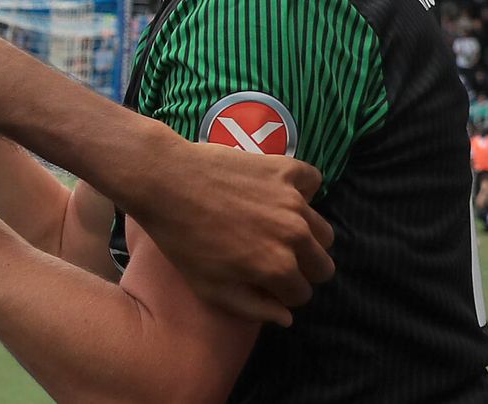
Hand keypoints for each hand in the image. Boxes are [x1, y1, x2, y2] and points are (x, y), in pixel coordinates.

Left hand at [125, 140, 333, 325]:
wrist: (164, 180)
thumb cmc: (180, 238)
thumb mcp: (209, 287)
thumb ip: (253, 308)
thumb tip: (288, 317)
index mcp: (278, 268)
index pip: (302, 293)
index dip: (282, 291)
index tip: (264, 280)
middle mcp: (295, 235)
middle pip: (323, 265)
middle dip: (301, 268)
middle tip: (273, 255)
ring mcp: (294, 200)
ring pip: (323, 230)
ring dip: (306, 234)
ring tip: (275, 228)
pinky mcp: (287, 169)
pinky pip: (313, 183)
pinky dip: (302, 190)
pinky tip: (277, 194)